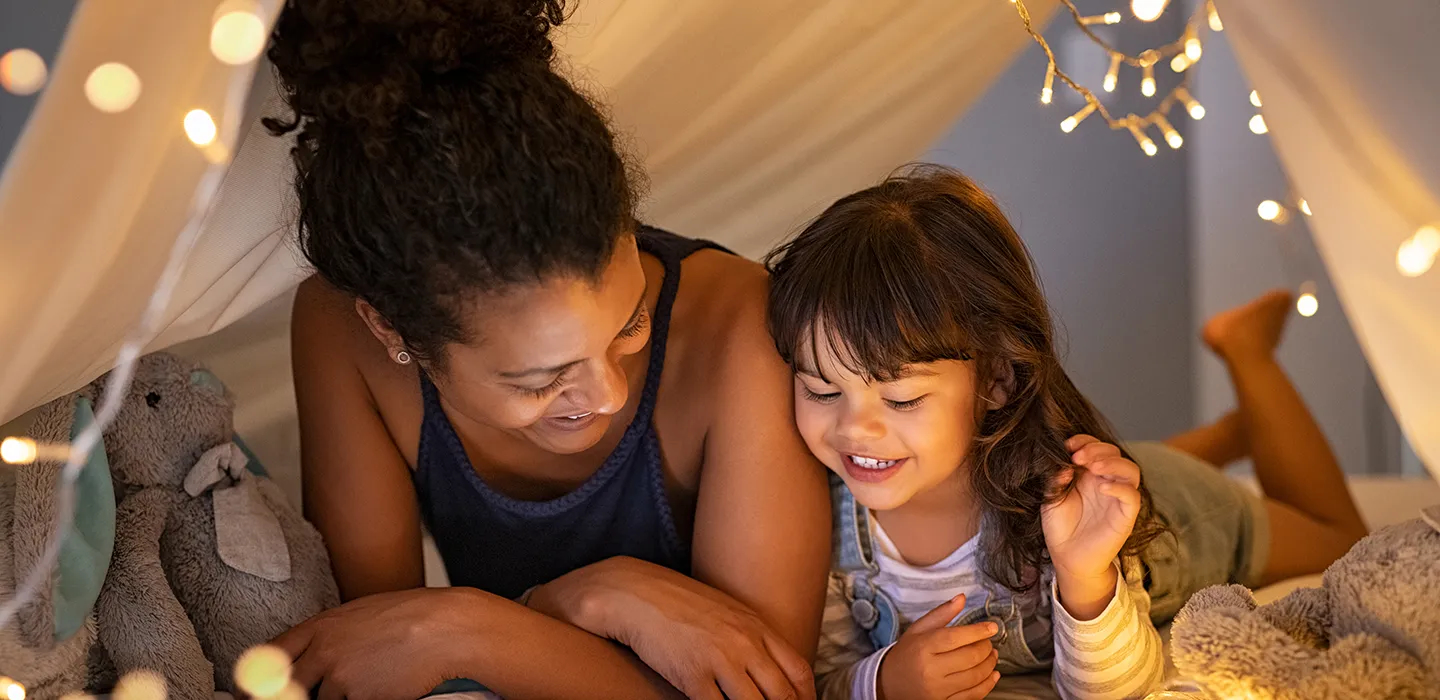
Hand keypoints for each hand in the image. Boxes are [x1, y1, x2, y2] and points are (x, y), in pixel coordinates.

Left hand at [272, 587, 481, 699]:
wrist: (446, 628)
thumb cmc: (412, 616)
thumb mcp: (361, 614)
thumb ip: (330, 634)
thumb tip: (311, 656)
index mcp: (321, 625)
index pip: (271, 654)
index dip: (257, 676)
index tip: (251, 690)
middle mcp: (323, 650)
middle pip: (283, 686)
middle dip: (286, 695)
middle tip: (299, 695)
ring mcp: (339, 676)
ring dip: (338, 697)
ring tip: (368, 679)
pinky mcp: (358, 698)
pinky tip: (381, 686)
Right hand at [528, 556, 812, 699]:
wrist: (634, 592)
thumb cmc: (678, 603)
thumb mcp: (725, 613)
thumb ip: (750, 638)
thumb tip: (767, 669)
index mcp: (756, 627)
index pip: (799, 671)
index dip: (806, 698)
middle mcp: (744, 644)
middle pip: (782, 695)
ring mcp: (720, 660)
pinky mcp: (692, 677)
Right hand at [877, 595, 1000, 699]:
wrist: (889, 683)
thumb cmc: (906, 654)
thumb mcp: (918, 630)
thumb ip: (941, 613)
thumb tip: (962, 597)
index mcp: (923, 647)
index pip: (956, 637)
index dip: (979, 631)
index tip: (992, 627)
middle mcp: (930, 670)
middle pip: (970, 657)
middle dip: (986, 647)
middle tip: (988, 642)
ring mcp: (937, 690)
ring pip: (975, 677)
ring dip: (989, 664)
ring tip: (992, 655)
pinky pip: (973, 696)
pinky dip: (987, 685)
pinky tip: (992, 674)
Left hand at [1042, 436, 1140, 615]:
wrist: (1066, 557)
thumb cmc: (1060, 526)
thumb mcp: (1051, 497)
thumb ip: (1056, 479)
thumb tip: (1064, 464)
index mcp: (1089, 474)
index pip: (1097, 447)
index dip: (1086, 441)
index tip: (1068, 445)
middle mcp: (1106, 482)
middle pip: (1115, 454)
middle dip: (1097, 449)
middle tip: (1078, 457)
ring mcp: (1117, 498)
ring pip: (1131, 470)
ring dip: (1113, 463)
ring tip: (1093, 466)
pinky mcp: (1125, 516)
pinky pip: (1132, 497)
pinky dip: (1121, 488)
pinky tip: (1102, 487)